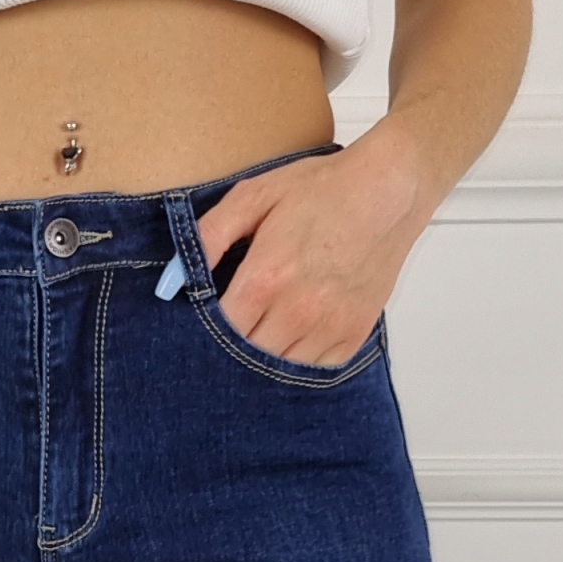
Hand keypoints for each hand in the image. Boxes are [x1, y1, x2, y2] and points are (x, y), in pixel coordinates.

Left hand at [193, 124, 430, 367]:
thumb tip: (174, 277)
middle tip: (227, 337)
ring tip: (262, 333)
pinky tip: (292, 337)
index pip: (218, 332)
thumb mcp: (255, 196)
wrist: (389, 190)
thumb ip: (209, 236)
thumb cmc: (323, 189)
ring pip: (278, 372)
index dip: (204, 334)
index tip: (201, 327)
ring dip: (264, 360)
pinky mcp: (351, 336)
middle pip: (244, 359)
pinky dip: (297, 361)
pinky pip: (312, 370)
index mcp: (266, 278)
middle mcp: (297, 310)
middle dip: (230, 352)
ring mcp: (327, 327)